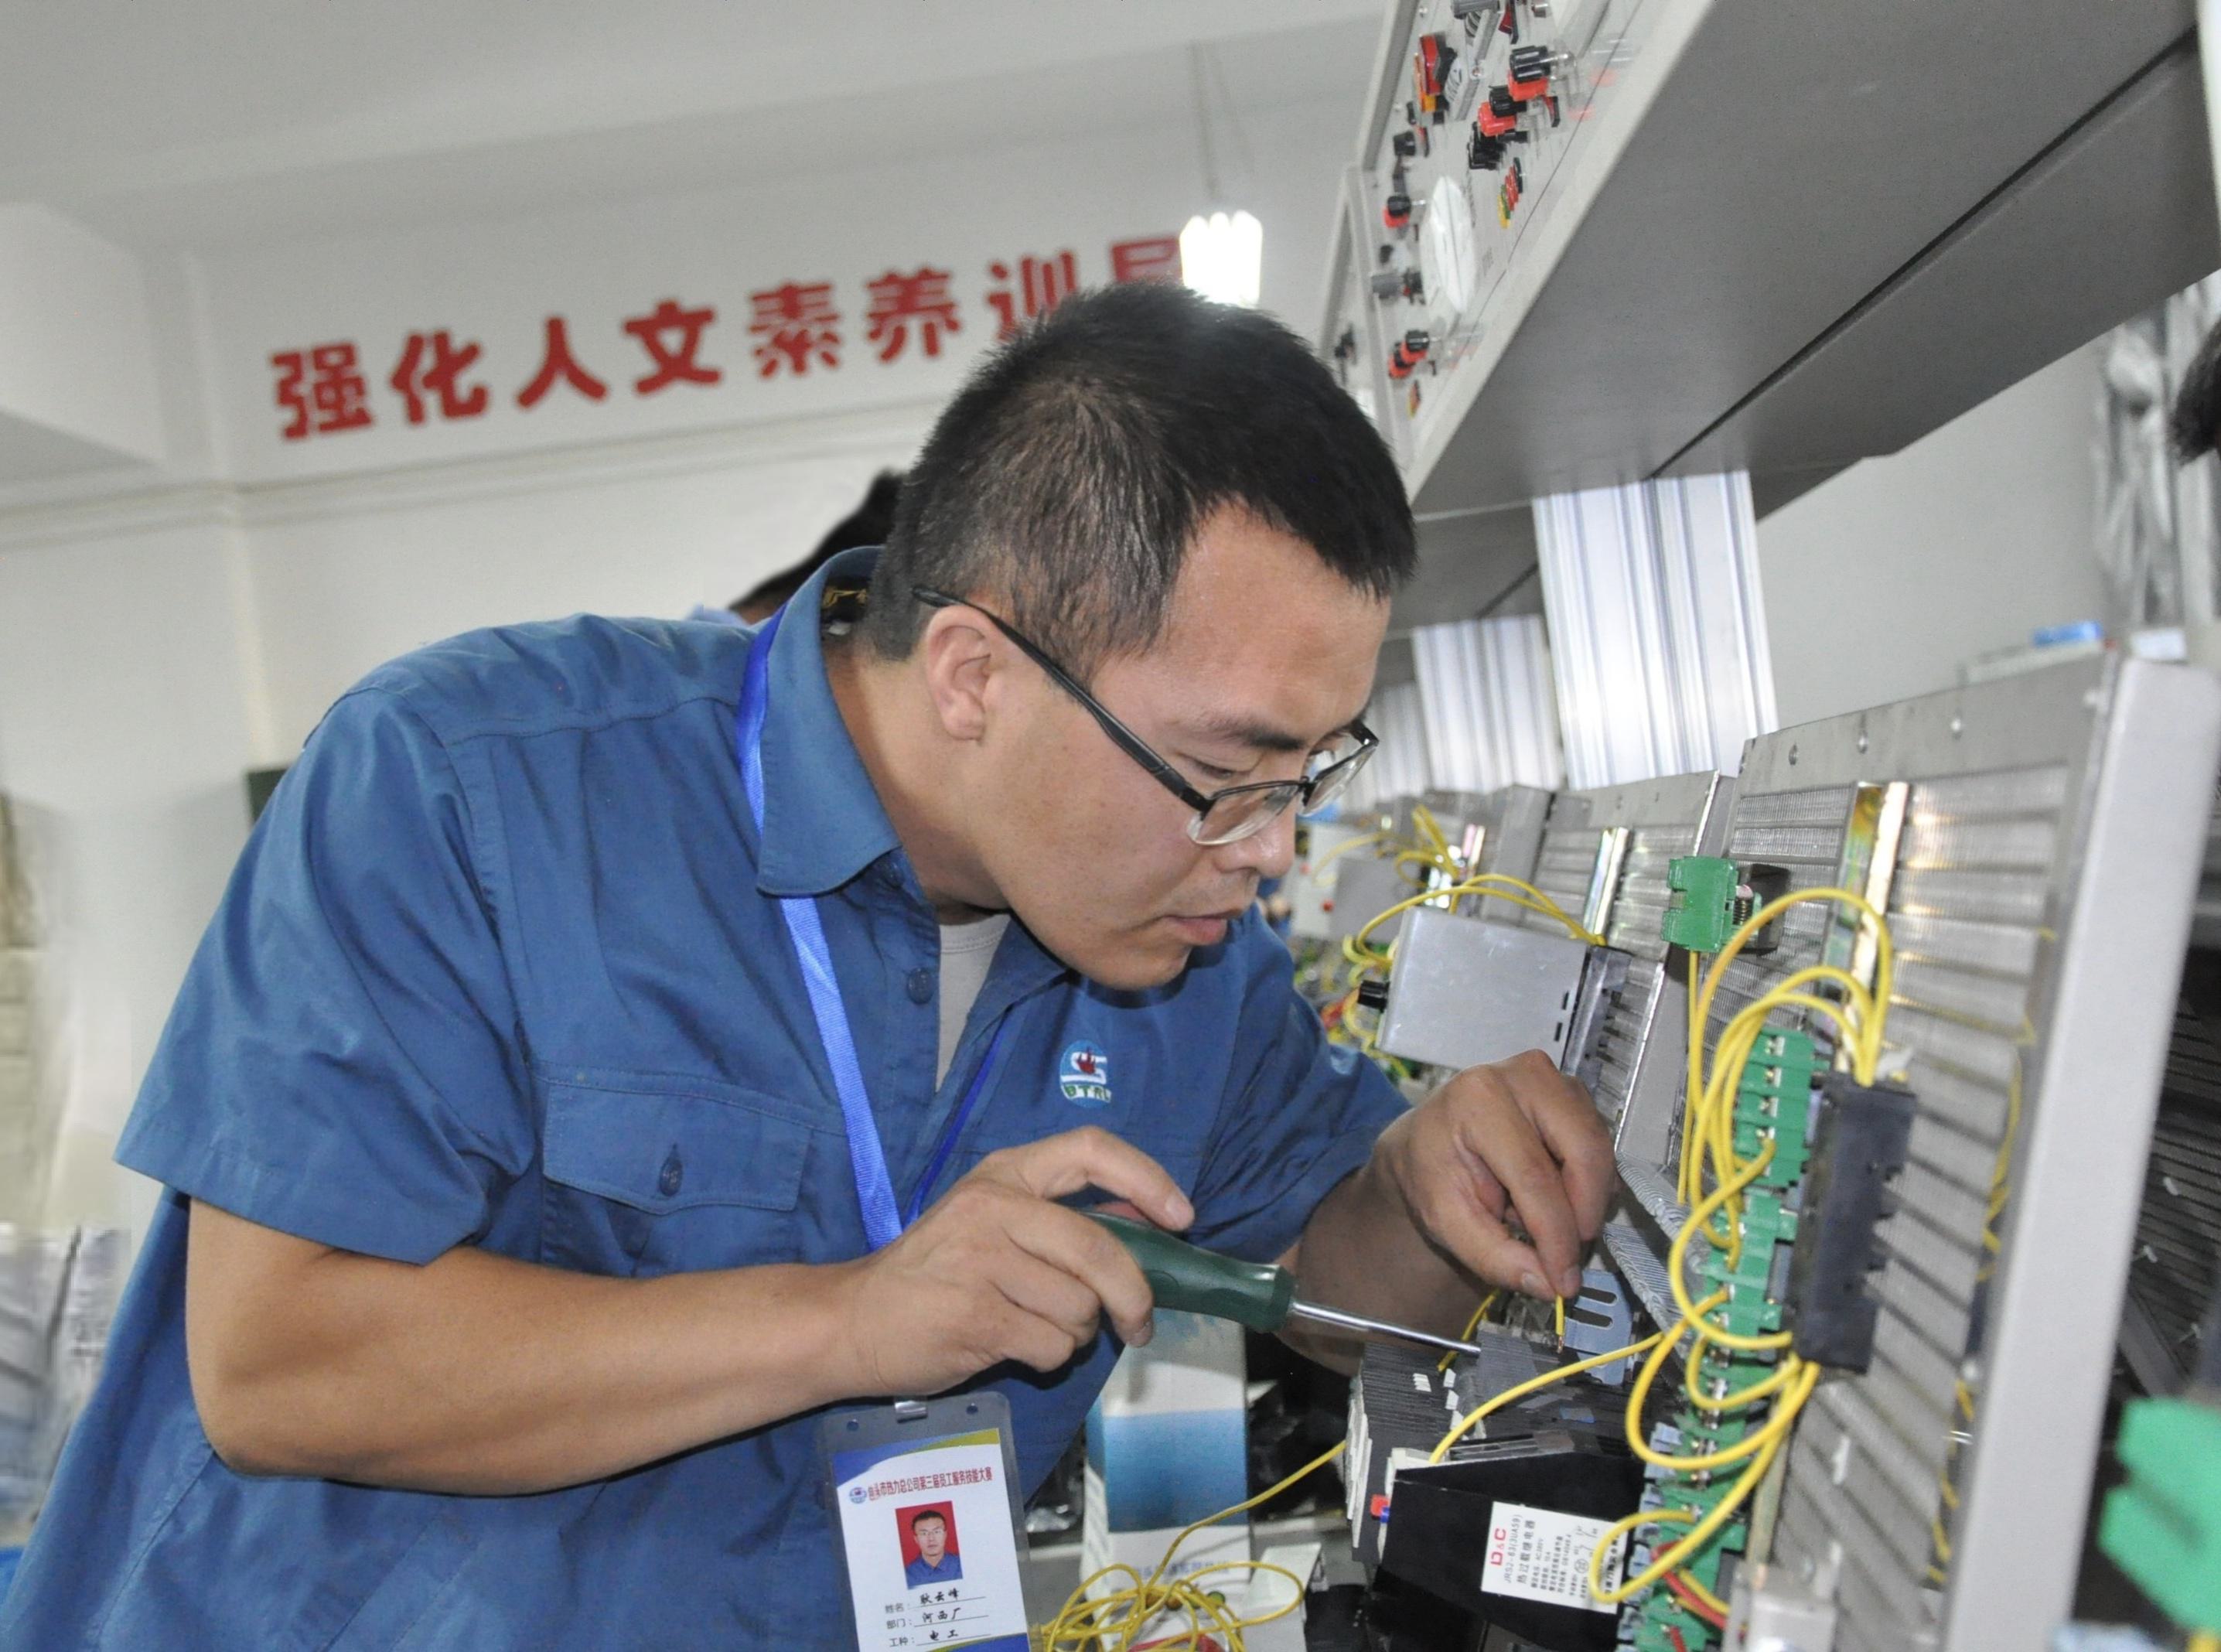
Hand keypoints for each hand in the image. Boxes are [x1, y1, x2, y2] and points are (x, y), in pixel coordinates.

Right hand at [832, 1127, 1193, 1396]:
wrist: (853, 1319)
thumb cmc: (934, 1272)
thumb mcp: (992, 1221)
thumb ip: (1063, 1217)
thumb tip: (1150, 1218)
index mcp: (1004, 1174)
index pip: (1090, 1149)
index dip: (1146, 1179)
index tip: (1181, 1218)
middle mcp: (994, 1207)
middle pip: (1099, 1249)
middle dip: (1135, 1296)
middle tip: (1139, 1324)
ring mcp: (982, 1261)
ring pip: (1081, 1307)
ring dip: (1077, 1332)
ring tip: (1038, 1328)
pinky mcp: (976, 1316)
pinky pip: (1053, 1345)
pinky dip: (1049, 1357)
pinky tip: (1016, 1346)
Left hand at [1374, 1049, 1613, 1301]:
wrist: (1428, 1142)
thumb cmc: (1433, 1172)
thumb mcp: (1447, 1220)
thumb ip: (1494, 1256)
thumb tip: (1547, 1284)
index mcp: (1478, 1099)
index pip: (1534, 1175)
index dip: (1556, 1235)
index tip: (1563, 1279)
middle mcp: (1522, 1075)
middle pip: (1583, 1152)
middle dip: (1583, 1213)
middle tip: (1568, 1254)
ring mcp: (1553, 1079)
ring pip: (1598, 1150)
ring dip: (1582, 1197)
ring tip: (1538, 1212)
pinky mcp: (1572, 1093)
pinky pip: (1599, 1147)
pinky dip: (1585, 1182)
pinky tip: (1550, 1192)